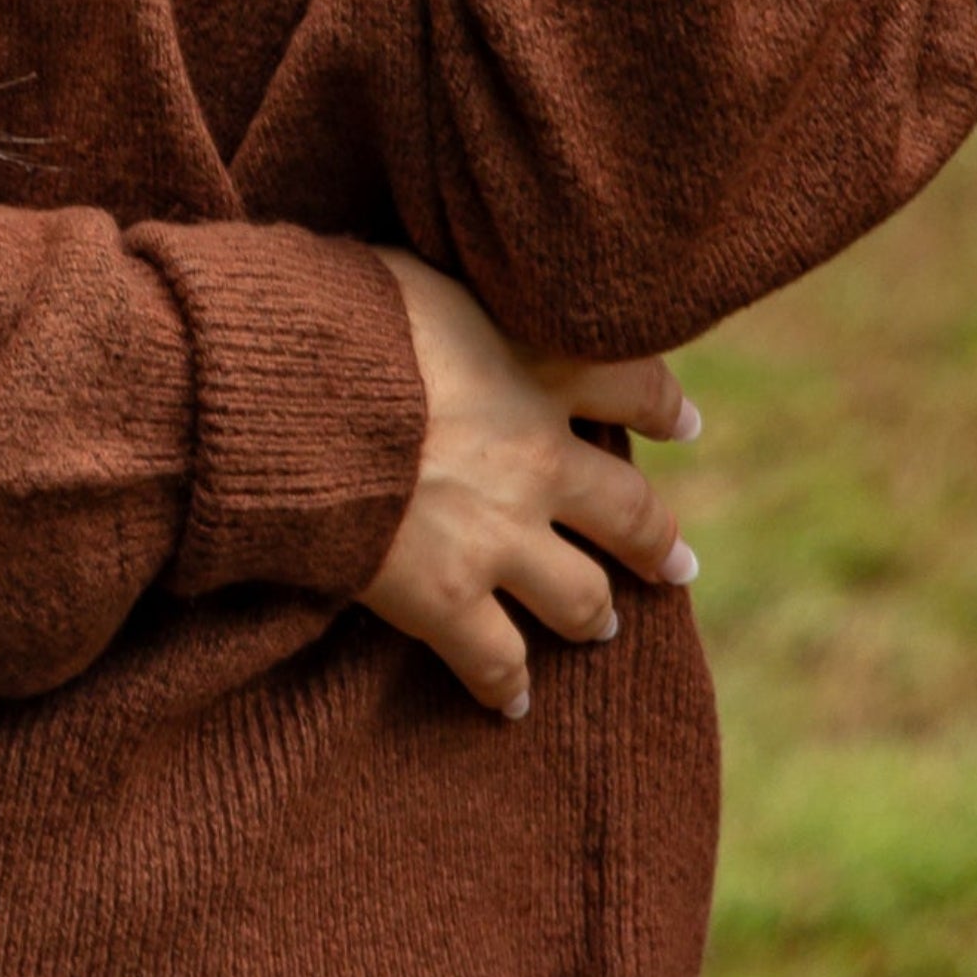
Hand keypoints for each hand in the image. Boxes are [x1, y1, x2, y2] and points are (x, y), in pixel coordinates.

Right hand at [362, 250, 699, 720]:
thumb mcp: (415, 273)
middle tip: (679, 566)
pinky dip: (507, 686)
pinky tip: (512, 703)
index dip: (664, 406)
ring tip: (599, 628)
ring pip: (581, 598)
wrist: (292, 392)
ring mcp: (499, 535)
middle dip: (657, 544)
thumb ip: (452, 300)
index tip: (684, 424)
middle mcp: (539, 457)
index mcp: (535, 366)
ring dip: (593, 616)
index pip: (633, 384)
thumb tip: (434, 295)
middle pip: (629, 512)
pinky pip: (496, 660)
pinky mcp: (447, 596)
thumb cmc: (336, 314)